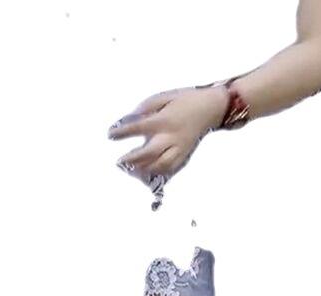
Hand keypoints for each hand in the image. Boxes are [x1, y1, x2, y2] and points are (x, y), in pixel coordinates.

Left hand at [107, 86, 226, 177]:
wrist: (209, 109)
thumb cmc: (184, 100)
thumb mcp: (162, 97)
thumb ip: (145, 108)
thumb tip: (129, 120)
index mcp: (164, 119)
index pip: (139, 127)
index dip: (123, 132)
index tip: (111, 134)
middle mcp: (172, 136)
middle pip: (150, 152)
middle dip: (133, 159)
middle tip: (119, 162)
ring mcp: (179, 148)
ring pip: (161, 165)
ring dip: (144, 169)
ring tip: (131, 169)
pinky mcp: (184, 155)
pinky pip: (171, 169)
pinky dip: (158, 173)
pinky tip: (147, 173)